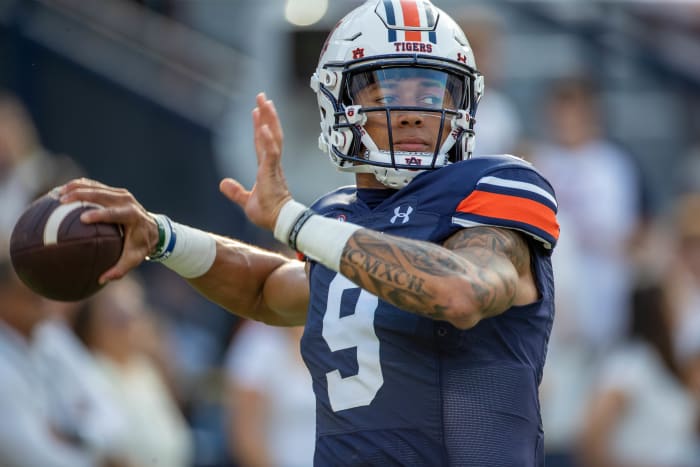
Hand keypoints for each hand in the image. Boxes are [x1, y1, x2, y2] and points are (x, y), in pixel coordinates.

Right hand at [59, 178, 157, 283]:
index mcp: (132, 216)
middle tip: (62, 201)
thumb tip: (101, 280)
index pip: (114, 214)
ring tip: (58, 194)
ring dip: (76, 188)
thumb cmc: (141, 245)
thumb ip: (119, 269)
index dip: (99, 214)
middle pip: (102, 194)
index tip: (82, 218)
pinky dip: (79, 187)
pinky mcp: (115, 191)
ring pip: (96, 187)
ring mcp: (121, 194)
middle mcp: (127, 201)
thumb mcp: (134, 259)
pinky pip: (95, 186)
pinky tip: (63, 190)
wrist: (153, 229)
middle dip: (81, 195)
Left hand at [219, 92, 291, 230]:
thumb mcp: (246, 201)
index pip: (262, 143)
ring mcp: (273, 166)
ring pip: (273, 138)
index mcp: (266, 168)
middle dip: (266, 115)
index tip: (257, 110)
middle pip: (270, 134)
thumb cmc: (268, 213)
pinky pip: (271, 153)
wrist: (278, 222)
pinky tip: (263, 127)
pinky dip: (268, 140)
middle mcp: (271, 163)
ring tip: (265, 103)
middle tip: (262, 97)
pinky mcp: (272, 173)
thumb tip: (222, 183)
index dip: (259, 126)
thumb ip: (235, 191)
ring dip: (269, 120)